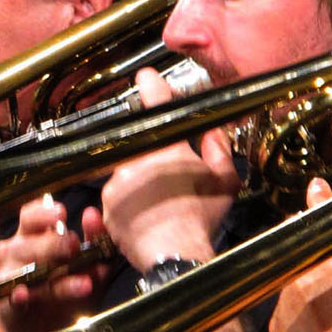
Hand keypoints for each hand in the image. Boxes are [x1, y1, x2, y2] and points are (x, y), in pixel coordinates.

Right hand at [0, 195, 109, 331]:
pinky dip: (18, 296)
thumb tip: (92, 214)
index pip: (30, 217)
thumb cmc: (69, 286)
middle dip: (52, 243)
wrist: (54, 327)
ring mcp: (11, 279)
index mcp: (33, 236)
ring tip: (83, 284)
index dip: (42, 213)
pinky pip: (13, 299)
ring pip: (25, 271)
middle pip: (27, 242)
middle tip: (73, 245)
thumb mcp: (90, 262)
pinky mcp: (12, 305)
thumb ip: (94, 239)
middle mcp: (17, 253)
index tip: (61, 213)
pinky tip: (23, 294)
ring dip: (52, 275)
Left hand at [100, 70, 239, 269]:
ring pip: (127, 171)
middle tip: (166, 174)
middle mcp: (136, 158)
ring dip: (139, 181)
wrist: (174, 254)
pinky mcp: (106, 206)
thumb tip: (213, 132)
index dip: (152, 86)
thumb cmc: (202, 218)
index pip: (157, 104)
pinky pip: (116, 197)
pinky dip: (128, 203)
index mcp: (167, 147)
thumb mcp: (225, 181)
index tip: (146, 76)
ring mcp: (116, 182)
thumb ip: (219, 149)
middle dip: (151, 153)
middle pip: (140, 142)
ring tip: (159, 204)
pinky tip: (145, 216)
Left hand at [266, 180, 331, 331]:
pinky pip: (282, 308)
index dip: (319, 201)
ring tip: (327, 306)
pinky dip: (296, 311)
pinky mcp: (273, 327)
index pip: (323, 222)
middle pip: (301, 249)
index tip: (316, 187)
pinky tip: (314, 326)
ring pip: (291, 279)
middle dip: (311, 247)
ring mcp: (282, 302)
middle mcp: (302, 277)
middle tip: (329, 261)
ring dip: (304, 282)